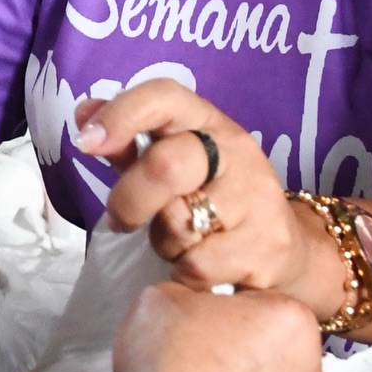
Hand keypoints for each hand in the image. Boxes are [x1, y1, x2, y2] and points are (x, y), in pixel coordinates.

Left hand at [73, 78, 327, 302]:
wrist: (286, 250)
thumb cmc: (214, 201)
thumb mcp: (173, 165)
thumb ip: (129, 144)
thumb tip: (84, 113)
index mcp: (207, 123)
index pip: (164, 97)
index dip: (121, 114)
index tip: (86, 142)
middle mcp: (237, 153)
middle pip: (166, 166)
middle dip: (129, 200)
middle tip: (121, 220)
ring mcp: (257, 199)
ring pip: (178, 225)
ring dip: (162, 243)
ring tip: (180, 243)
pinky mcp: (268, 247)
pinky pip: (197, 266)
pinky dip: (185, 275)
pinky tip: (203, 268)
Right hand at [114, 280, 327, 371]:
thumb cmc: (171, 366)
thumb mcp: (161, 298)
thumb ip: (189, 296)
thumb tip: (192, 307)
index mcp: (290, 319)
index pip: (260, 305)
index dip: (226, 314)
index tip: (199, 328)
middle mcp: (313, 369)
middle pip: (278, 355)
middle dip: (248, 359)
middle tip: (202, 370)